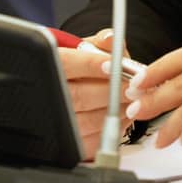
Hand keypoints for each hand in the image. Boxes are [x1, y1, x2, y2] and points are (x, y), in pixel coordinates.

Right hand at [58, 28, 138, 155]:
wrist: (61, 90)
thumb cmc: (74, 67)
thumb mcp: (82, 48)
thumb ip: (99, 43)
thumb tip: (111, 39)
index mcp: (47, 66)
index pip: (66, 64)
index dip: (91, 65)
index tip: (114, 66)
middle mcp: (47, 95)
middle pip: (78, 96)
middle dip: (111, 91)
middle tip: (134, 86)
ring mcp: (55, 121)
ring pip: (87, 120)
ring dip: (115, 110)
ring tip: (131, 99)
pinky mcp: (68, 142)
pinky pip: (91, 140)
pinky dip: (111, 128)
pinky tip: (123, 115)